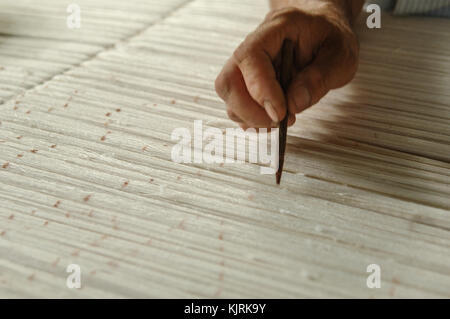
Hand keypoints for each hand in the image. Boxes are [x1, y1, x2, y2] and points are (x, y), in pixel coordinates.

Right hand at [215, 4, 358, 128]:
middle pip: (228, 81)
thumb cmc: (330, 38)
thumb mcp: (340, 55)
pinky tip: (272, 119)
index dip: (260, 89)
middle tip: (278, 121)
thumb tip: (294, 104)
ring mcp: (246, 66)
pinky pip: (236, 105)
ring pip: (229, 96)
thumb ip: (320, 78)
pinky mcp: (246, 83)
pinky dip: (251, 119)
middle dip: (249, 110)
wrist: (323, 32)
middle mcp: (253, 46)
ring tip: (280, 119)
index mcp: (275, 28)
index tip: (280, 113)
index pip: (251, 57)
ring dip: (250, 116)